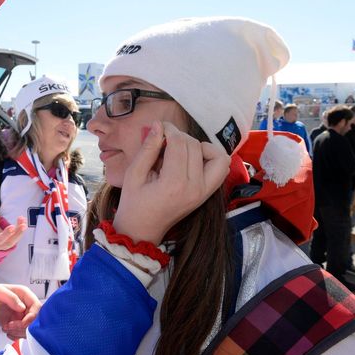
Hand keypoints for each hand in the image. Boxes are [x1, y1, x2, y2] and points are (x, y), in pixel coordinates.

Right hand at [0, 214, 26, 250]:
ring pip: (15, 240)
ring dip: (21, 231)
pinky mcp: (12, 242)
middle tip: (23, 225)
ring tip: (24, 221)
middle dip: (17, 233)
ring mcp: (7, 245)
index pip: (0, 239)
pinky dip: (21, 229)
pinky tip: (23, 221)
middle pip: (10, 241)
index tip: (12, 226)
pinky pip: (18, 237)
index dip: (6, 233)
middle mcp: (0, 245)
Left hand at [0, 283, 40, 339]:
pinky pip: (22, 332)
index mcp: (23, 294)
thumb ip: (11, 297)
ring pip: (30, 328)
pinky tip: (7, 331)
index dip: (32, 317)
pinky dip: (15, 335)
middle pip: (35, 319)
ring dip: (19, 332)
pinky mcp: (16, 322)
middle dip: (24, 326)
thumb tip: (22, 308)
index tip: (22, 323)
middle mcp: (24, 304)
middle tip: (10, 327)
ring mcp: (21, 314)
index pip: (37, 307)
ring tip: (6, 328)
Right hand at [113, 121, 230, 244]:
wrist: (142, 229)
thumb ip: (148, 148)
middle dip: (179, 136)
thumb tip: (158, 125)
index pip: (179, 143)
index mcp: (173, 183)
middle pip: (195, 146)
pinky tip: (192, 158)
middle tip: (163, 141)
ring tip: (181, 150)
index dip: (168, 129)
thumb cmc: (133, 202)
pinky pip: (221, 168)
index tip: (158, 128)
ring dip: (200, 146)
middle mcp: (194, 187)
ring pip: (216, 155)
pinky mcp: (207, 193)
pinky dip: (211, 157)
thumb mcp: (134, 174)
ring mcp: (204, 192)